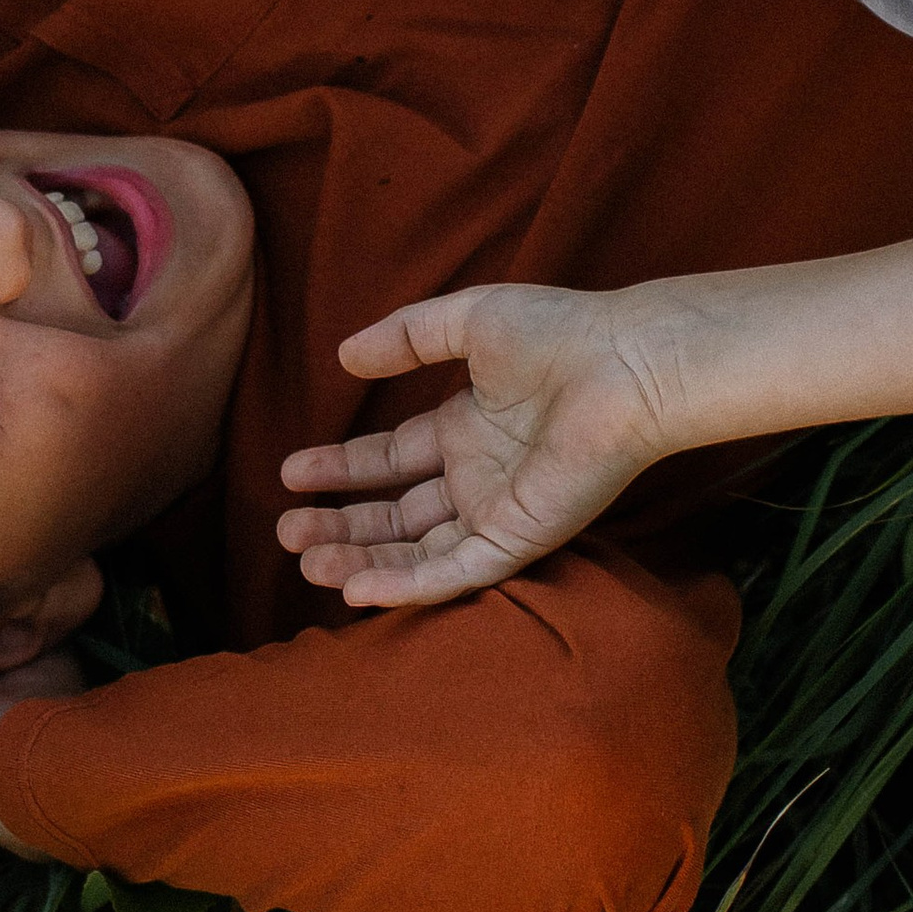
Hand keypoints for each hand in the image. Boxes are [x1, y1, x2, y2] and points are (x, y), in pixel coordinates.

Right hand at [276, 284, 680, 608]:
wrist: (626, 365)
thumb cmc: (561, 334)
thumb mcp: (469, 321)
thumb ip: (406, 338)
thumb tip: (345, 355)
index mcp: (467, 429)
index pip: (391, 460)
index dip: (341, 470)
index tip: (290, 474)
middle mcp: (478, 477)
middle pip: (394, 514)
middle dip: (339, 524)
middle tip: (286, 533)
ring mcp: (497, 512)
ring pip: (415, 550)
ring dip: (359, 559)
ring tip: (305, 562)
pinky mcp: (519, 539)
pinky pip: (455, 573)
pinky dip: (406, 585)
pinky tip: (356, 590)